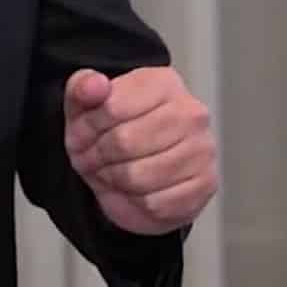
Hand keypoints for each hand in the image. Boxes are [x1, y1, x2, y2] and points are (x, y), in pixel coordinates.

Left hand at [63, 67, 216, 235]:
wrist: (137, 168)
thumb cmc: (114, 131)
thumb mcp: (86, 103)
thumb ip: (83, 88)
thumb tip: (95, 85)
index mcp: (162, 83)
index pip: (112, 107)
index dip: (87, 128)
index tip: (81, 135)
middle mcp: (191, 113)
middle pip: (124, 142)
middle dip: (97, 156)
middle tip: (90, 159)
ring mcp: (202, 149)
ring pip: (138, 176)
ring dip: (112, 180)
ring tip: (108, 173)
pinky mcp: (205, 184)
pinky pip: (156, 203)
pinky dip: (134, 202)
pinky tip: (132, 190)